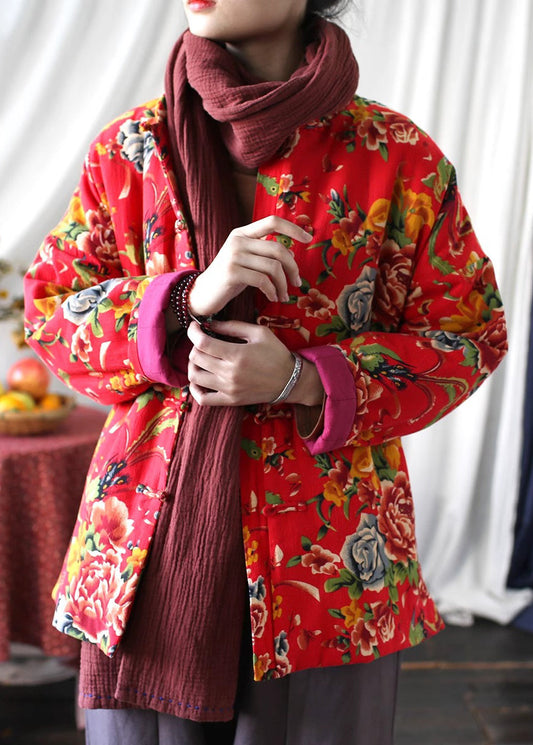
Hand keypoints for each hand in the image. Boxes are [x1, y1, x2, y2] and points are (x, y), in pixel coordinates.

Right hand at [187, 216, 311, 317]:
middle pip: (278, 249)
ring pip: (273, 267)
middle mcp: (237, 240)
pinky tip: (273, 298)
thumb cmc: (229, 279)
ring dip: (283, 284)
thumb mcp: (248, 262)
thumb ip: (265, 254)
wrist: (203, 294)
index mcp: (242, 233)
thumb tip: (291, 255)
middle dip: (293, 268)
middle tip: (298, 283)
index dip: (293, 228)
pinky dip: (272, 291)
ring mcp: (233, 256)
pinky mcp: (232, 272)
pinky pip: (262, 280)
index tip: (309, 239)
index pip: (272, 221)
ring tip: (284, 296)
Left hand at [187, 320, 322, 406]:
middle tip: (203, 341)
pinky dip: (195, 389)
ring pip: (195, 376)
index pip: (202, 343)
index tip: (195, 327)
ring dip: (193, 364)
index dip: (193, 332)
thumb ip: (232, 326)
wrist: (290, 380)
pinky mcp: (230, 400)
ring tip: (201, 358)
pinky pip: (203, 399)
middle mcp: (230, 373)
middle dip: (194, 345)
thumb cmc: (276, 353)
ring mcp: (228, 389)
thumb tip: (210, 324)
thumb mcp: (258, 333)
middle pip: (196, 358)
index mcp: (237, 354)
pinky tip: (200, 379)